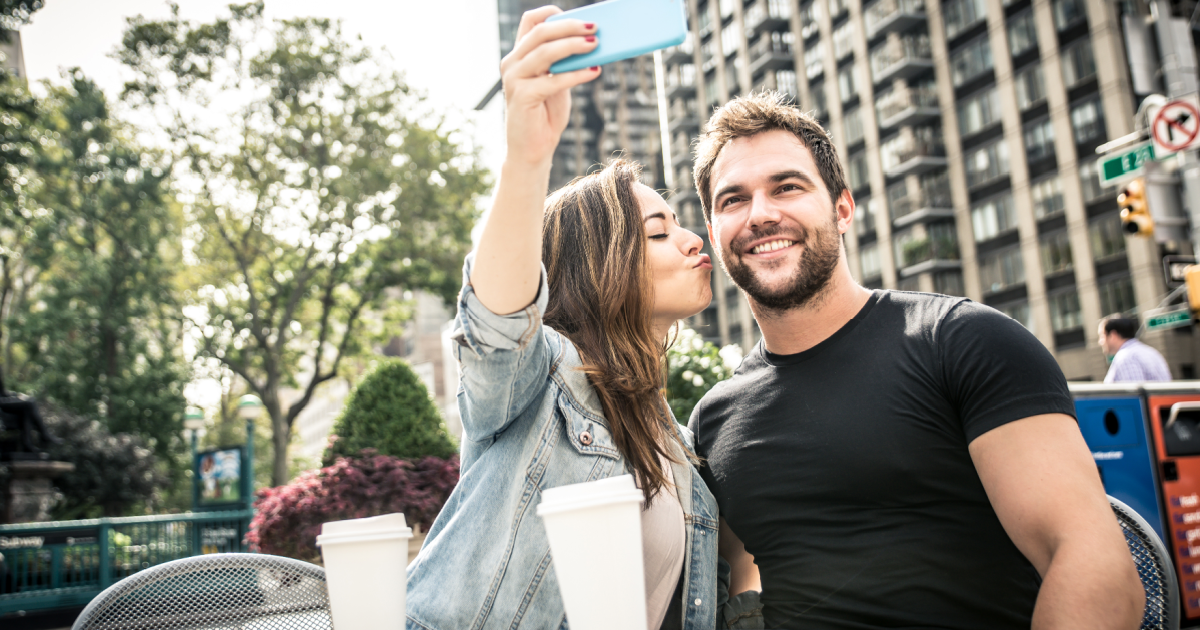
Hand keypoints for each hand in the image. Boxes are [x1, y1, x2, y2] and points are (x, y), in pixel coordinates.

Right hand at [500, 6, 600, 168]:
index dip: (552, 13)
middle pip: (541, 33)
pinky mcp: (522, 96)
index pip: (530, 22)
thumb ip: (565, 62)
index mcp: (519, 55)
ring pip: (545, 52)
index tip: (579, 17)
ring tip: (595, 45)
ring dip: (573, 46)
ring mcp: (514, 79)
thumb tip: (592, 42)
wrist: (533, 149)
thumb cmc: (546, 113)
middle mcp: (512, 63)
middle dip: (569, 27)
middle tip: (594, 28)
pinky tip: (595, 71)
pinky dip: (577, 74)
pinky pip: (553, 79)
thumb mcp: (557, 81)